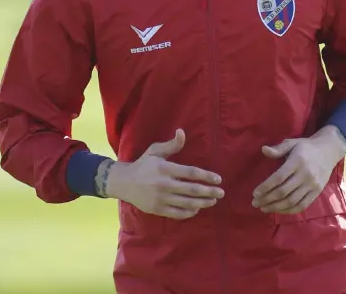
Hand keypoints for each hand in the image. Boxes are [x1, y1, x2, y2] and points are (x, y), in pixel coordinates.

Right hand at [105, 128, 223, 219]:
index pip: (191, 173)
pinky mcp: (158, 209)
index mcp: (165, 168)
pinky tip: (197, 208)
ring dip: (203, 203)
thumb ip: (171, 145)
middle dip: (209, 192)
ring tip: (213, 201)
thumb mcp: (155, 151)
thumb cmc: (143, 165)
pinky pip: (178, 213)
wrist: (124, 183)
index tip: (218, 180)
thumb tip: (182, 132)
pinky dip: (190, 212)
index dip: (206, 176)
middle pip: (192, 189)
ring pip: (187, 203)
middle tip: (221, 193)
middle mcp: (164, 184)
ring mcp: (161, 198)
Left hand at [252, 127, 345, 213]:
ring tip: (263, 208)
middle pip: (283, 192)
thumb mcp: (292, 143)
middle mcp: (305, 175)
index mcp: (297, 161)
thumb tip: (263, 150)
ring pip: (292, 201)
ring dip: (276, 207)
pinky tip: (278, 210)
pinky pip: (302, 205)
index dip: (266, 187)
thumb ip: (278, 148)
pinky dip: (289, 210)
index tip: (254, 193)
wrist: (328, 151)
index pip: (279, 178)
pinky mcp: (317, 192)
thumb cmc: (306, 147)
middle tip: (255, 203)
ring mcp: (312, 185)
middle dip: (267, 199)